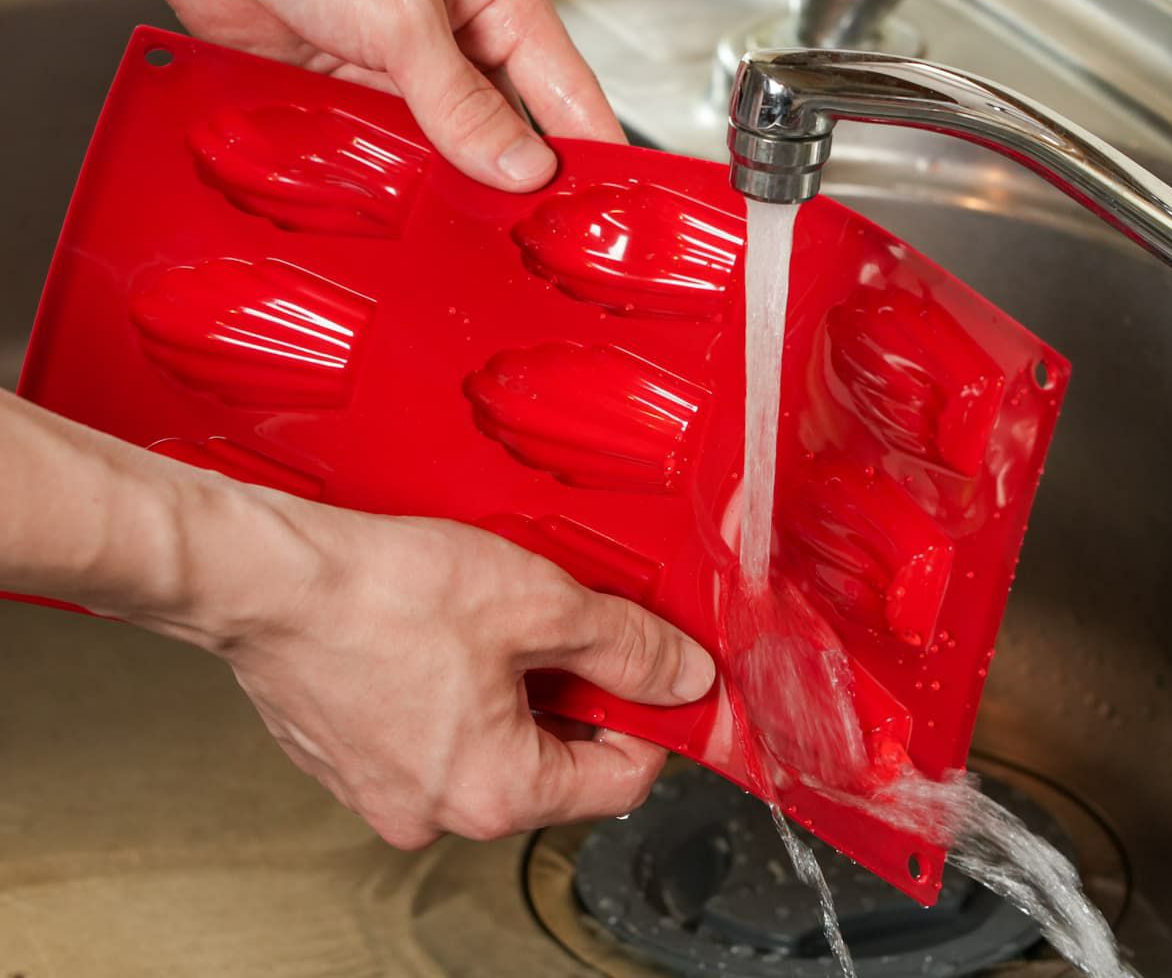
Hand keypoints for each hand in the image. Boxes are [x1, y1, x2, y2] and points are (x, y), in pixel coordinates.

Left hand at [140, 0, 622, 190]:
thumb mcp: (405, 18)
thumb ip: (463, 104)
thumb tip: (522, 168)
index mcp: (501, 0)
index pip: (568, 90)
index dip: (589, 151)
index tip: (600, 211)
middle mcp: (464, 38)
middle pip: (513, 129)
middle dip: (520, 182)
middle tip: (532, 240)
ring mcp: (412, 73)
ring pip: (457, 151)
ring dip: (459, 187)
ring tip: (475, 236)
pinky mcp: (363, 97)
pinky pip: (402, 154)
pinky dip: (408, 183)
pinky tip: (416, 213)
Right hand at [211, 509, 714, 845]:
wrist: (268, 578)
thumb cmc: (384, 594)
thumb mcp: (540, 605)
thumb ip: (628, 648)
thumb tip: (683, 679)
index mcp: (494, 794)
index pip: (619, 782)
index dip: (649, 720)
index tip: (653, 677)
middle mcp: (435, 813)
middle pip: (551, 765)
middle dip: (572, 696)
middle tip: (563, 626)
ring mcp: (383, 790)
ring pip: (488, 745)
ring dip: (510, 688)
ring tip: (490, 622)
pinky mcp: (348, 759)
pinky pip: (432, 734)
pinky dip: (453, 692)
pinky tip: (439, 636)